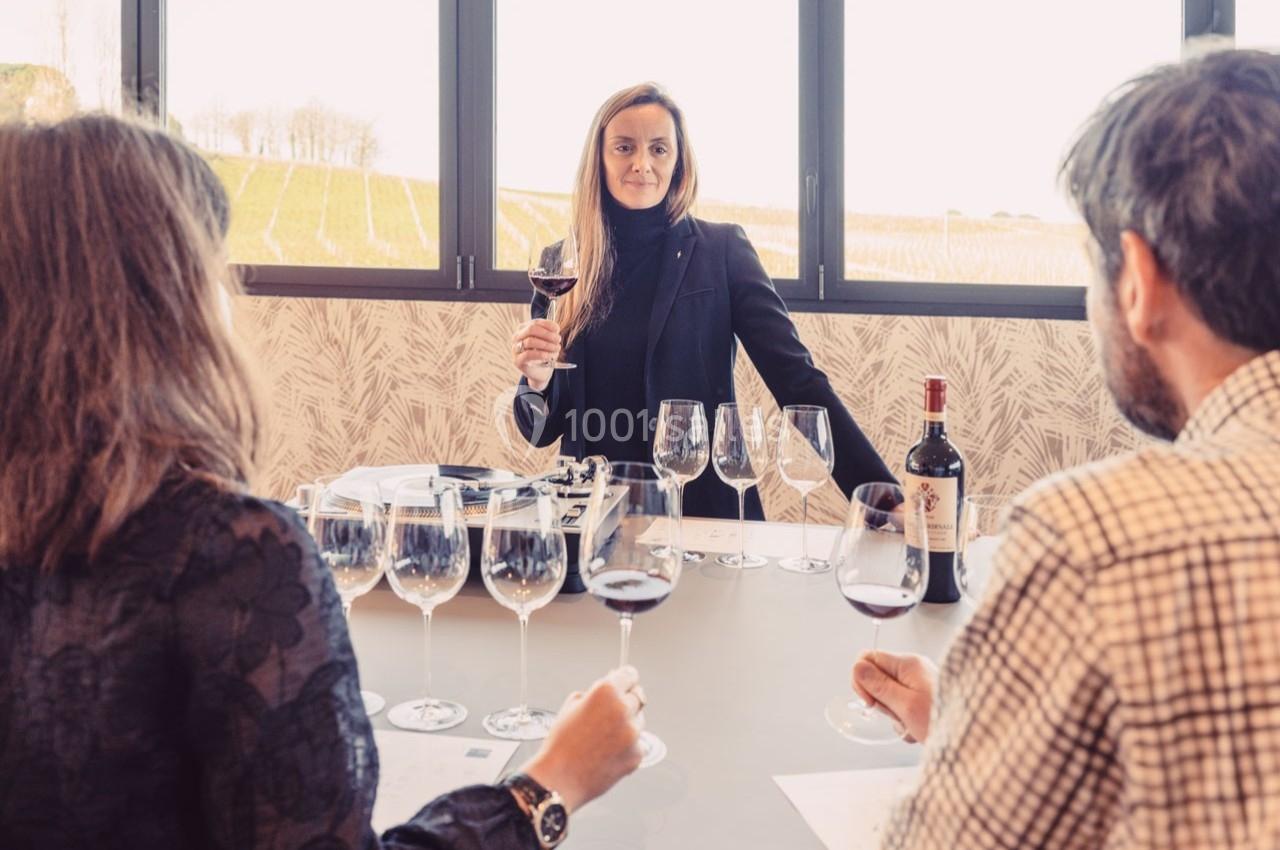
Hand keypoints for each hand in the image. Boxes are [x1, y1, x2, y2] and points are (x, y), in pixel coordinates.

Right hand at [512, 319, 561, 391]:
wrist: (541, 373)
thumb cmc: (545, 355)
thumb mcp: (549, 342)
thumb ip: (550, 333)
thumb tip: (555, 329)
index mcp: (523, 329)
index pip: (535, 322)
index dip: (548, 325)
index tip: (558, 330)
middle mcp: (517, 337)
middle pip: (531, 329)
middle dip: (547, 334)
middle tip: (558, 340)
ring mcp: (515, 349)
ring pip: (530, 341)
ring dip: (547, 344)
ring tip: (556, 349)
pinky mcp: (517, 360)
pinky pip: (528, 354)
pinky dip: (541, 354)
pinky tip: (549, 356)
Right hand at [521, 667, 644, 811]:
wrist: (559, 779)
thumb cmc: (561, 743)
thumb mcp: (571, 705)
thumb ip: (595, 692)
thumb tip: (612, 685)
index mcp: (606, 691)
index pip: (629, 674)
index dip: (624, 679)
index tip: (625, 682)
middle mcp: (623, 709)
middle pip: (637, 697)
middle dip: (626, 702)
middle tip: (609, 714)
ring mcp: (632, 733)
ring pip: (639, 720)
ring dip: (627, 724)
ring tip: (602, 738)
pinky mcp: (637, 754)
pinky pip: (638, 743)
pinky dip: (627, 746)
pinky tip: (607, 752)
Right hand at [851, 651, 936, 742]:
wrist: (974, 737)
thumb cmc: (944, 720)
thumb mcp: (905, 705)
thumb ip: (878, 685)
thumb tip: (856, 667)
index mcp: (907, 663)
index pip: (867, 658)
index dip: (861, 680)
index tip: (870, 702)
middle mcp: (913, 668)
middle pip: (876, 678)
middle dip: (880, 701)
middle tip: (897, 715)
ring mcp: (918, 682)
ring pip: (888, 695)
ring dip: (894, 714)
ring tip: (911, 725)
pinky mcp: (923, 696)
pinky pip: (901, 705)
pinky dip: (904, 720)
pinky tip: (917, 729)